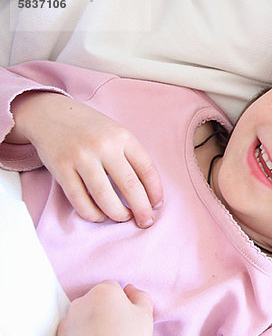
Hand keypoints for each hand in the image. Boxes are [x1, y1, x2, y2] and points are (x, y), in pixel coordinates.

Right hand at [9, 92, 162, 226]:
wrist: (50, 113)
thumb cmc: (90, 129)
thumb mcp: (116, 133)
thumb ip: (131, 157)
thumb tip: (148, 193)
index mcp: (122, 137)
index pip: (147, 169)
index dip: (156, 192)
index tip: (157, 205)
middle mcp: (103, 146)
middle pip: (130, 186)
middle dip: (142, 209)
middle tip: (146, 222)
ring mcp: (80, 157)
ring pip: (104, 197)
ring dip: (118, 214)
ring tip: (123, 217)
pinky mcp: (60, 169)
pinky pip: (79, 200)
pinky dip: (92, 213)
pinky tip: (100, 215)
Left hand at [54, 281, 153, 335]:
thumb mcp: (145, 316)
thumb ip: (140, 296)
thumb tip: (130, 290)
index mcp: (103, 291)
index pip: (114, 288)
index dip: (123, 304)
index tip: (127, 320)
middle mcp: (81, 302)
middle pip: (97, 301)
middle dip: (106, 312)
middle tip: (119, 333)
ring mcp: (66, 321)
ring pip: (84, 317)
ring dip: (93, 326)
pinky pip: (73, 334)